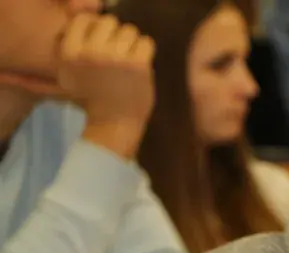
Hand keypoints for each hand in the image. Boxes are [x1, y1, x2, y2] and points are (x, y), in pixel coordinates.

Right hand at [57, 14, 155, 157]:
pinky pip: (146, 42)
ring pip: (130, 31)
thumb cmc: (92, 100)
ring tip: (129, 61)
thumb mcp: (68, 73)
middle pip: (110, 22)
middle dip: (116, 36)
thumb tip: (88, 24)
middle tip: (118, 54)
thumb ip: (71, 48)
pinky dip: (146, 52)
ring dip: (132, 44)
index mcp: (70, 52)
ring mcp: (114, 57)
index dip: (96, 27)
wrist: (113, 124)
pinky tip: (141, 66)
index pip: (84, 19)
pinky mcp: (137, 65)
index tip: (102, 42)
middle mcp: (90, 51)